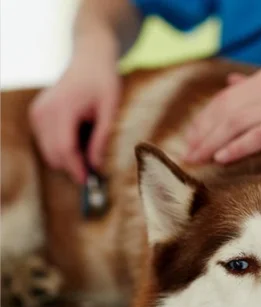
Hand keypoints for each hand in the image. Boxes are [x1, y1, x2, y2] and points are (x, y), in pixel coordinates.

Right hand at [29, 45, 119, 183]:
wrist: (90, 60)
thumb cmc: (104, 82)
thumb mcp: (111, 109)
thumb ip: (103, 137)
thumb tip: (97, 165)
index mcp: (62, 108)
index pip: (65, 149)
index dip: (77, 168)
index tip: (89, 182)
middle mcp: (44, 111)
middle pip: (54, 153)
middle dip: (73, 166)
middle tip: (95, 171)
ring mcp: (37, 113)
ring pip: (49, 151)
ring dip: (68, 157)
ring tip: (91, 146)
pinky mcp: (37, 115)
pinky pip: (47, 142)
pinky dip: (62, 147)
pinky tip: (81, 137)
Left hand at [184, 68, 260, 163]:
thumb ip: (258, 87)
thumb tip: (231, 82)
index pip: (224, 98)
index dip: (204, 120)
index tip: (190, 139)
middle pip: (225, 110)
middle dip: (202, 132)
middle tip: (187, 154)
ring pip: (236, 122)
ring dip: (213, 141)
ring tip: (198, 158)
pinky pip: (258, 135)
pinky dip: (237, 146)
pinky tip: (222, 158)